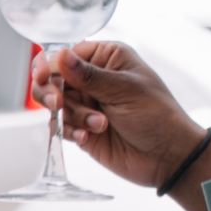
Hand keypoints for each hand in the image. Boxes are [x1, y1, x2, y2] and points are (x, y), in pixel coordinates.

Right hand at [30, 41, 205, 192]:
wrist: (167, 156)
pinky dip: (71, 131)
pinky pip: (61, 127)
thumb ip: (89, 76)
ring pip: (55, 105)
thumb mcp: (124, 90)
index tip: (44, 78)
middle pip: (53, 79)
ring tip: (100, 124)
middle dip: (53, 92)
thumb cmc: (157, 115)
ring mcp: (87, 104)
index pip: (66, 54)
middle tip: (58, 103)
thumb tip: (60, 54)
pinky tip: (88, 137)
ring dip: (73, 116)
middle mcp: (94, 79)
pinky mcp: (82, 128)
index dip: (50, 65)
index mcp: (108, 58)